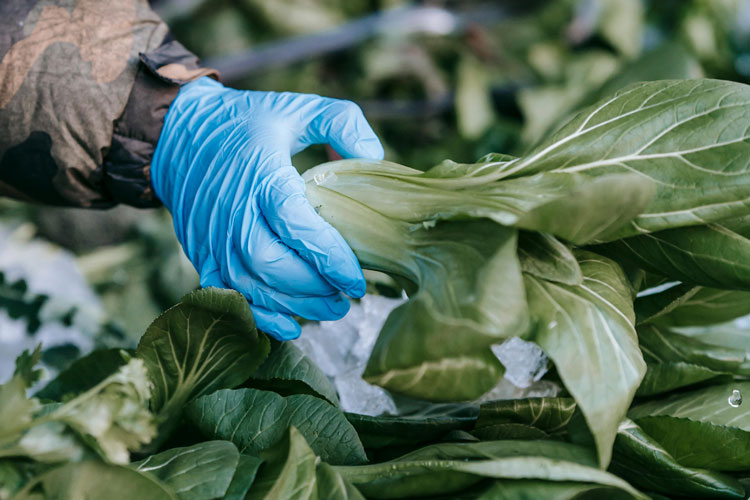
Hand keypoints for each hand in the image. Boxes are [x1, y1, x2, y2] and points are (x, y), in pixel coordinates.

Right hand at [150, 77, 383, 339]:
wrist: (180, 136)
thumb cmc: (248, 124)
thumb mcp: (300, 108)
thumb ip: (344, 124)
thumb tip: (375, 158)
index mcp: (262, 175)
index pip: (296, 225)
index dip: (329, 257)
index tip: (357, 278)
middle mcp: (234, 211)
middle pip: (271, 264)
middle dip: (313, 289)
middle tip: (346, 297)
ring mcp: (213, 237)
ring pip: (250, 286)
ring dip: (292, 306)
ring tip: (329, 309)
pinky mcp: (202, 254)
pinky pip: (228, 294)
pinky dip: (258, 315)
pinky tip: (289, 325)